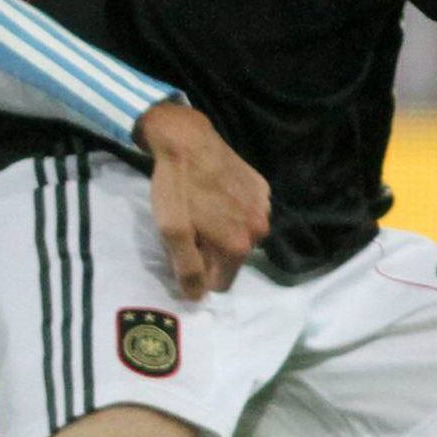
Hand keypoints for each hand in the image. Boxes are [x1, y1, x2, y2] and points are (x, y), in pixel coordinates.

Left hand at [134, 102, 269, 298]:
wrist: (186, 138)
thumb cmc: (176, 187)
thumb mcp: (172, 232)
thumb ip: (187, 269)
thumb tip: (197, 298)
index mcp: (238, 245)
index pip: (221, 282)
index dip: (199, 272)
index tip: (185, 250)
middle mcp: (259, 229)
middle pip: (233, 257)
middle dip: (213, 250)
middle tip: (192, 226)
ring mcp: (264, 205)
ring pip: (242, 234)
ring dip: (224, 229)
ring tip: (204, 208)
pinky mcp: (262, 185)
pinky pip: (248, 211)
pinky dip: (234, 209)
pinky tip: (216, 192)